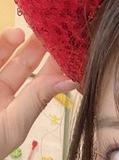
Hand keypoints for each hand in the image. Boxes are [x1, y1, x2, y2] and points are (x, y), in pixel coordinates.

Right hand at [0, 28, 76, 159]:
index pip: (38, 86)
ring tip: (22, 34)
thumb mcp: (13, 124)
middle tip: (51, 35)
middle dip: (34, 49)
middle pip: (18, 66)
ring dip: (8, 43)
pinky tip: (9, 37)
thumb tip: (69, 81)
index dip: (52, 68)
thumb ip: (37, 100)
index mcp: (13, 111)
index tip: (67, 53)